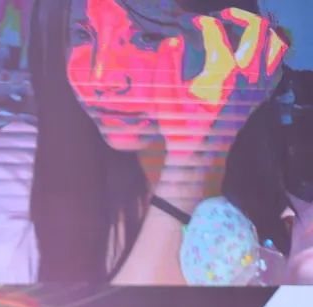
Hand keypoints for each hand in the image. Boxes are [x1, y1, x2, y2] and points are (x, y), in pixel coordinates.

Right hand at [153, 8, 285, 160]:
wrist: (200, 153)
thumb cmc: (179, 125)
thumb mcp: (165, 96)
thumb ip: (167, 64)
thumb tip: (172, 40)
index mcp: (222, 72)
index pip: (217, 32)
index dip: (203, 23)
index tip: (192, 25)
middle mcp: (247, 74)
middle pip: (257, 28)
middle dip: (239, 16)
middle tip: (222, 18)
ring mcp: (259, 84)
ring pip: (276, 43)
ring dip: (262, 32)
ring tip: (245, 30)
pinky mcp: (262, 94)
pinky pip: (278, 65)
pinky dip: (269, 53)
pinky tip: (253, 54)